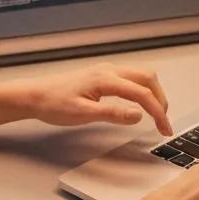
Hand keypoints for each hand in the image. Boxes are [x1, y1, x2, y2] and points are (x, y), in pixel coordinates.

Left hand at [22, 63, 172, 134]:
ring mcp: (106, 71)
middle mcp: (109, 71)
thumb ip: (112, 114)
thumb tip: (138, 115)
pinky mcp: (102, 76)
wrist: (34, 95)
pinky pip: (131, 78)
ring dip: (153, 94)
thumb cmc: (53, 103)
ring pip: (141, 77)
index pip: (142, 94)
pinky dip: (142, 90)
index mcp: (106, 79)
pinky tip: (140, 104)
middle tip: (163, 122)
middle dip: (160, 100)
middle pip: (148, 79)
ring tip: (156, 114)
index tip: (164, 128)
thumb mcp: (82, 114)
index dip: (158, 112)